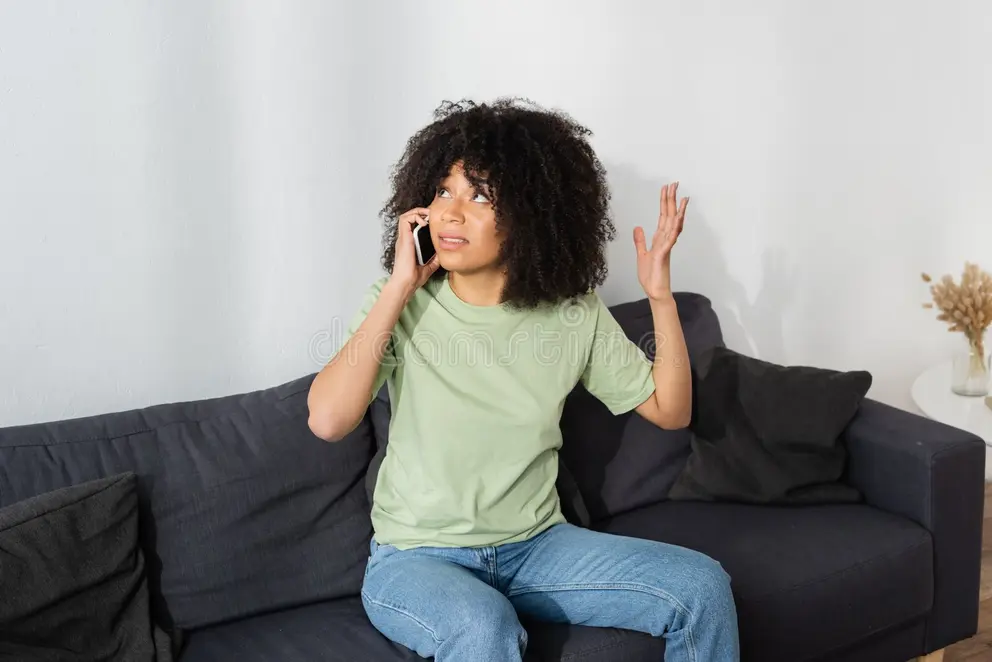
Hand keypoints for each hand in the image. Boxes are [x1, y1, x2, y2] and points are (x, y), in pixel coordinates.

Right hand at [387, 207, 440, 297]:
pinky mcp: (403, 238)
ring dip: (417, 212)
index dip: (422, 219)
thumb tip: (442, 254)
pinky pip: (404, 219)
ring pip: (405, 216)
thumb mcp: (429, 266)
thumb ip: (434, 260)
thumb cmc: (413, 278)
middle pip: (409, 218)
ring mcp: (403, 238)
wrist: (406, 282)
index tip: (433, 220)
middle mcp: (405, 239)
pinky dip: (414, 216)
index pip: (413, 226)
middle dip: (420, 212)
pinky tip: (424, 222)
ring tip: (428, 215)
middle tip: (432, 214)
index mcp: (410, 245)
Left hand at [633, 182, 687, 300]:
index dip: (664, 202)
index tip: (666, 189)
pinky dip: (674, 228)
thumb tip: (638, 227)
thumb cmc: (650, 276)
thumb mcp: (641, 255)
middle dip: (671, 200)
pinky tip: (678, 218)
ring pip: (674, 224)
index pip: (663, 217)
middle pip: (669, 216)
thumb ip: (640, 241)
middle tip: (674, 183)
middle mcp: (665, 240)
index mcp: (659, 239)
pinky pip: (671, 238)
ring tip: (681, 196)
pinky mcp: (664, 254)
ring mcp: (666, 246)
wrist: (654, 291)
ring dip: (677, 210)